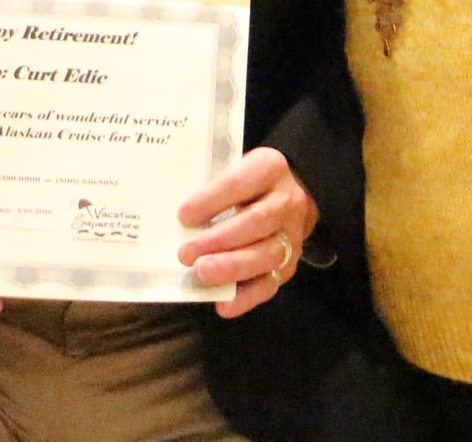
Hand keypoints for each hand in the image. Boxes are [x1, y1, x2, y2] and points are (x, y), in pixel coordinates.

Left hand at [176, 147, 316, 319]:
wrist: (296, 193)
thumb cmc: (250, 181)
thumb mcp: (236, 166)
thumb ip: (212, 185)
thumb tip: (175, 217)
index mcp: (269, 168)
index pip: (240, 183)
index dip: (212, 200)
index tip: (183, 216)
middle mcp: (286, 202)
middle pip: (256, 222)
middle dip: (218, 240)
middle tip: (186, 254)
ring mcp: (292, 235)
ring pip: (266, 254)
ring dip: (231, 267)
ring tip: (201, 274)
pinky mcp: (290, 264)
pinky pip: (271, 284)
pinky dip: (246, 297)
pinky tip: (223, 304)